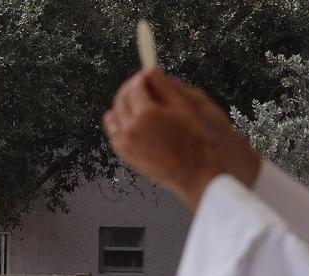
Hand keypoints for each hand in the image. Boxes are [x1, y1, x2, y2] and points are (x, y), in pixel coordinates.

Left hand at [103, 69, 259, 208]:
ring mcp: (125, 143)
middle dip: (130, 88)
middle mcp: (130, 128)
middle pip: (121, 98)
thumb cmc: (194, 140)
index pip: (136, 85)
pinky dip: (120, 122)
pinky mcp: (124, 154)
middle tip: (142, 85)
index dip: (142, 77)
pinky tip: (134, 120)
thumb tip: (150, 69)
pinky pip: (114, 132)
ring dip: (123, 105)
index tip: (148, 74)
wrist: (194, 173)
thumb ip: (164, 85)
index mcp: (146, 114)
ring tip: (138, 103)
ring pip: (114, 115)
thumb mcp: (183, 107)